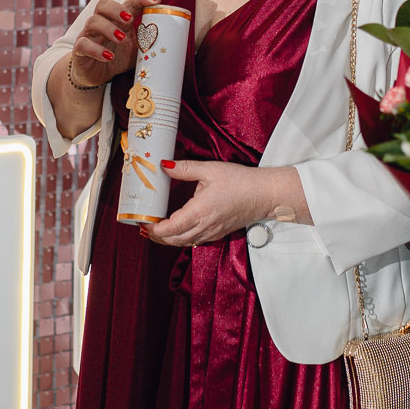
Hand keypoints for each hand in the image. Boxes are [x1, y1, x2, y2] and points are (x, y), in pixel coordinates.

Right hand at [69, 0, 158, 86]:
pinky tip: (108, 57)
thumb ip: (148, 42)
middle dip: (116, 9)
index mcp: (118, 20)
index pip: (128, 2)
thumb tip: (172, 40)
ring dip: (108, 28)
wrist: (96, 76)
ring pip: (92, 21)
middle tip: (129, 19)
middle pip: (103, 4)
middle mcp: (102, 23)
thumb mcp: (136, 49)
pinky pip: (83, 44)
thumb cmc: (117, 58)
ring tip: (121, 39)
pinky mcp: (79, 50)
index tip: (156, 0)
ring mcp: (89, 35)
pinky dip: (96, 49)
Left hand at [147, 160, 275, 247]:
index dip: (154, 229)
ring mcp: (212, 232)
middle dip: (157, 237)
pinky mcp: (218, 233)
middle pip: (174, 240)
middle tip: (145, 226)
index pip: (170, 229)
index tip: (144, 222)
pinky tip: (178, 229)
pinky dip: (182, 238)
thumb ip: (185, 168)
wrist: (265, 194)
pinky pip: (195, 240)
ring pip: (184, 242)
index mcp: (200, 212)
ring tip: (157, 230)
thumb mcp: (210, 170)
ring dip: (169, 239)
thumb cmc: (241, 182)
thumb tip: (164, 166)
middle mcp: (205, 226)